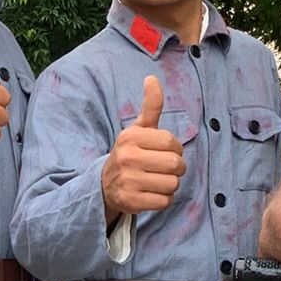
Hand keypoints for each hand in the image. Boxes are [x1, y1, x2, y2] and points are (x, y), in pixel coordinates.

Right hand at [100, 75, 184, 219]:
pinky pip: (164, 202)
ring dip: (170, 185)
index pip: (172, 143)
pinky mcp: (130, 202)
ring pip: (172, 184)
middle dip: (176, 168)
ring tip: (156, 181)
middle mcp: (127, 158)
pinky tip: (151, 194)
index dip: (174, 149)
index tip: (163, 152)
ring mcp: (128, 181)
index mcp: (130, 137)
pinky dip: (163, 200)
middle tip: (164, 169)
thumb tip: (152, 78)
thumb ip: (150, 106)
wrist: (105, 185)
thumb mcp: (138, 129)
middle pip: (175, 164)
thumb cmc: (131, 153)